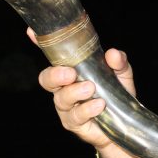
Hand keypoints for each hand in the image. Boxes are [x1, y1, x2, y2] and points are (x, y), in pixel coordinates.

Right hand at [33, 27, 135, 154]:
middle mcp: (64, 87)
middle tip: (71, 73)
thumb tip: (113, 54)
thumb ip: (119, 62)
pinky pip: (75, 116)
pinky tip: (99, 105)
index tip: (32, 32)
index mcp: (72, 70)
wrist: (124, 126)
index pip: (53, 55)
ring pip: (60, 98)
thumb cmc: (117, 96)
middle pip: (46, 79)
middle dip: (55, 74)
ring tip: (91, 89)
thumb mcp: (122, 75)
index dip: (40, 43)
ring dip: (74, 92)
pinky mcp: (73, 123)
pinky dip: (87, 109)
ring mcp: (66, 107)